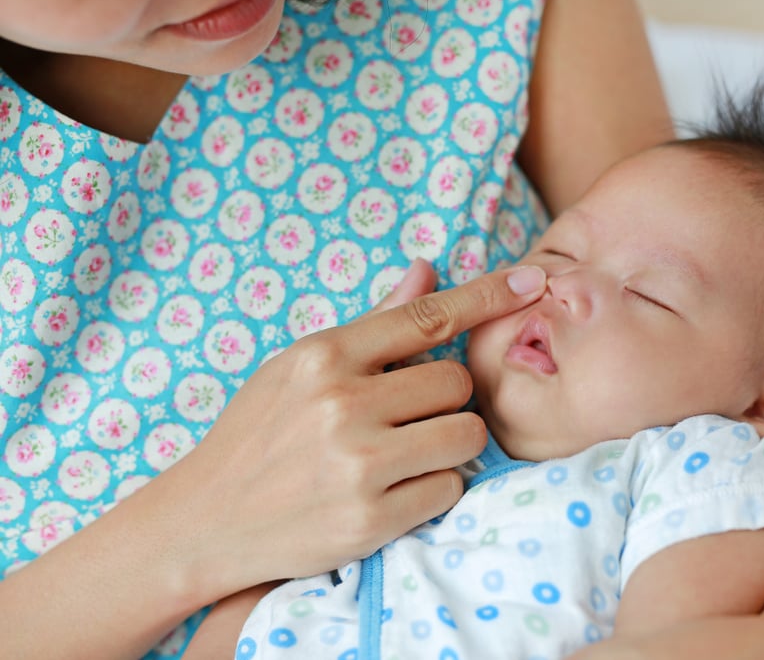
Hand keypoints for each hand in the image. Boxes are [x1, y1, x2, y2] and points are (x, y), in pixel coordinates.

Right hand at [167, 262, 546, 593]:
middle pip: (455, 382)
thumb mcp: (299, 368)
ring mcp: (356, 464)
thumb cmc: (259, 436)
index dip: (487, 296)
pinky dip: (435, 488)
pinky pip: (449, 488)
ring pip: (465, 434)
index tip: (531, 282)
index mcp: (324, 356)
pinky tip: (396, 491)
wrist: (205, 520)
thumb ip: (371, 325)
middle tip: (409, 418)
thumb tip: (426, 270)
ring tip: (408, 454)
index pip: (427, 316)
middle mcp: (342, 404)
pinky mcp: (369, 520)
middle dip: (446, 400)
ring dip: (450, 444)